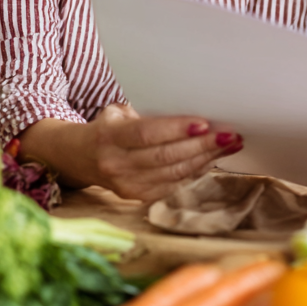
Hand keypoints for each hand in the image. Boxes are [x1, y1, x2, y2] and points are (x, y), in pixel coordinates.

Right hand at [18, 104, 243, 202]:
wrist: (77, 157)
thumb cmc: (107, 127)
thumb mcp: (117, 113)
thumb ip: (146, 112)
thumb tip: (190, 107)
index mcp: (110, 137)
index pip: (147, 134)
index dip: (176, 129)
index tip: (204, 123)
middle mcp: (116, 165)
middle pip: (165, 157)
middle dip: (202, 146)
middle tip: (229, 135)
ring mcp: (126, 186)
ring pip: (173, 173)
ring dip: (206, 160)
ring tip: (230, 145)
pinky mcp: (137, 197)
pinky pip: (173, 185)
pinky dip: (196, 172)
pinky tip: (213, 160)